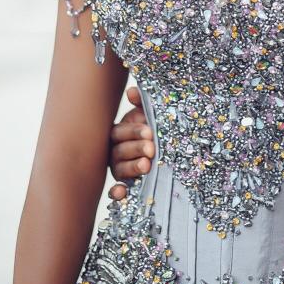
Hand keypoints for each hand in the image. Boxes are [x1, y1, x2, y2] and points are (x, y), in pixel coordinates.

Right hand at [108, 84, 154, 199]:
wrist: (168, 147)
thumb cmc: (154, 127)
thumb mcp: (149, 114)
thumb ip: (142, 102)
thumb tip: (131, 91)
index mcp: (120, 133)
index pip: (120, 132)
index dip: (133, 131)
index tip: (149, 131)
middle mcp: (115, 152)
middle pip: (119, 151)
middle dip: (136, 149)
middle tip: (152, 148)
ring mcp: (118, 169)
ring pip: (119, 169)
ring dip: (132, 168)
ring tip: (147, 166)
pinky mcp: (124, 185)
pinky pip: (116, 190)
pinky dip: (117, 192)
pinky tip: (121, 193)